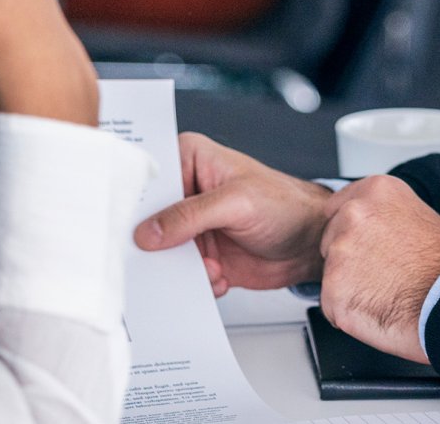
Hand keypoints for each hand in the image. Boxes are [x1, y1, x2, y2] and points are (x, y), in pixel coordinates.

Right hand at [135, 132, 332, 292]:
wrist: (311, 242)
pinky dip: (198, 281)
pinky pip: (180, 272)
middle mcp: (186, 190)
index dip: (134, 198)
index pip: (148, 174)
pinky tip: (220, 275)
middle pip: (147, 217)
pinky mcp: (199, 253)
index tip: (128, 223)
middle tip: (166, 256)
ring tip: (211, 267)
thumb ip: (191, 215)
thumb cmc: (286, 204)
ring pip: (161, 250)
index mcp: (189, 158)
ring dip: (182, 267)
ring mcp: (191, 224)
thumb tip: (150, 230)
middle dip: (156, 242)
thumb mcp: (237, 202)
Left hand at [319, 175, 439, 363]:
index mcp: (375, 191)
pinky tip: (378, 310)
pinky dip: (349, 313)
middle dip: (349, 261)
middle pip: (330, 241)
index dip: (354, 235)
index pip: (337, 209)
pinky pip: (332, 305)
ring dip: (351, 288)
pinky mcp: (333, 289)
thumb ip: (387, 216)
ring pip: (332, 276)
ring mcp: (341, 251)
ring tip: (387, 293)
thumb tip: (375, 228)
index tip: (369, 248)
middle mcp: (353, 214)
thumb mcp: (420, 217)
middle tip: (384, 275)